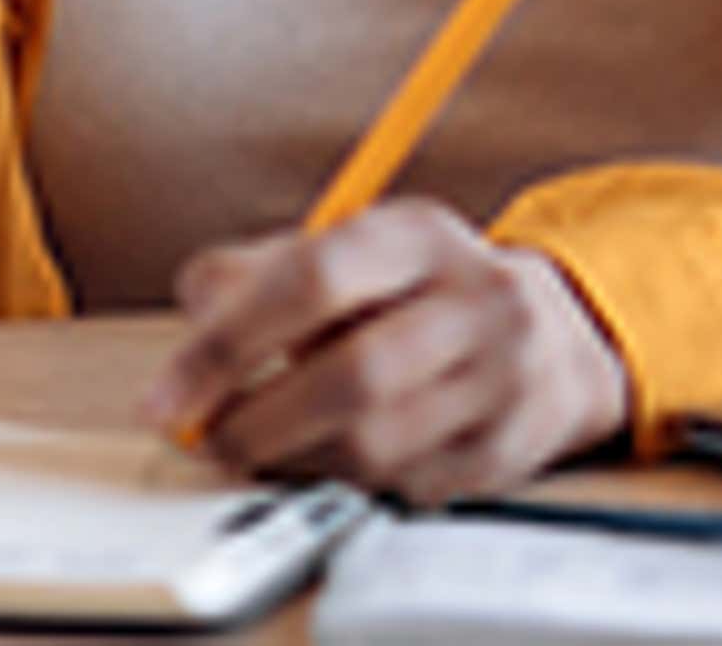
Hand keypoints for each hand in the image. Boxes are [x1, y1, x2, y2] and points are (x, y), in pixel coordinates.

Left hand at [140, 200, 630, 506]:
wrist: (555, 341)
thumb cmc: (420, 295)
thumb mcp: (352, 251)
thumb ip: (262, 270)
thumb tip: (197, 309)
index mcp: (420, 234)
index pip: (315, 278)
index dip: (227, 343)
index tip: (166, 397)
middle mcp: (477, 299)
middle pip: (350, 377)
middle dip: (256, 423)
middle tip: (207, 441)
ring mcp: (502, 379)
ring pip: (373, 447)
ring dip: (294, 460)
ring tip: (263, 448)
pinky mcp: (505, 450)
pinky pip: (401, 488)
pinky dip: (347, 483)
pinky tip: (334, 458)